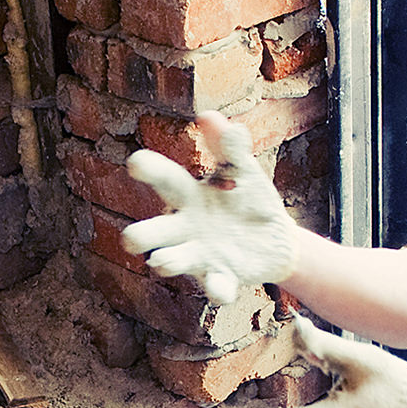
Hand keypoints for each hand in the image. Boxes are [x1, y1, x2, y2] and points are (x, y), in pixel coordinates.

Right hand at [120, 112, 299, 304]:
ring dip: (169, 262)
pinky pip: (216, 286)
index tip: (135, 163)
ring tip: (161, 263)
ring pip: (176, 261)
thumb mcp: (241, 169)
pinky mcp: (223, 277)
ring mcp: (201, 255)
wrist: (277, 239)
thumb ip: (228, 146)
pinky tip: (220, 291)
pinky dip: (218, 289)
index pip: (165, 181)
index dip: (150, 171)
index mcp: (188, 196)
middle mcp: (185, 228)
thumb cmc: (247, 199)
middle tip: (129, 239)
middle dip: (142, 236)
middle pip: (156, 232)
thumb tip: (208, 116)